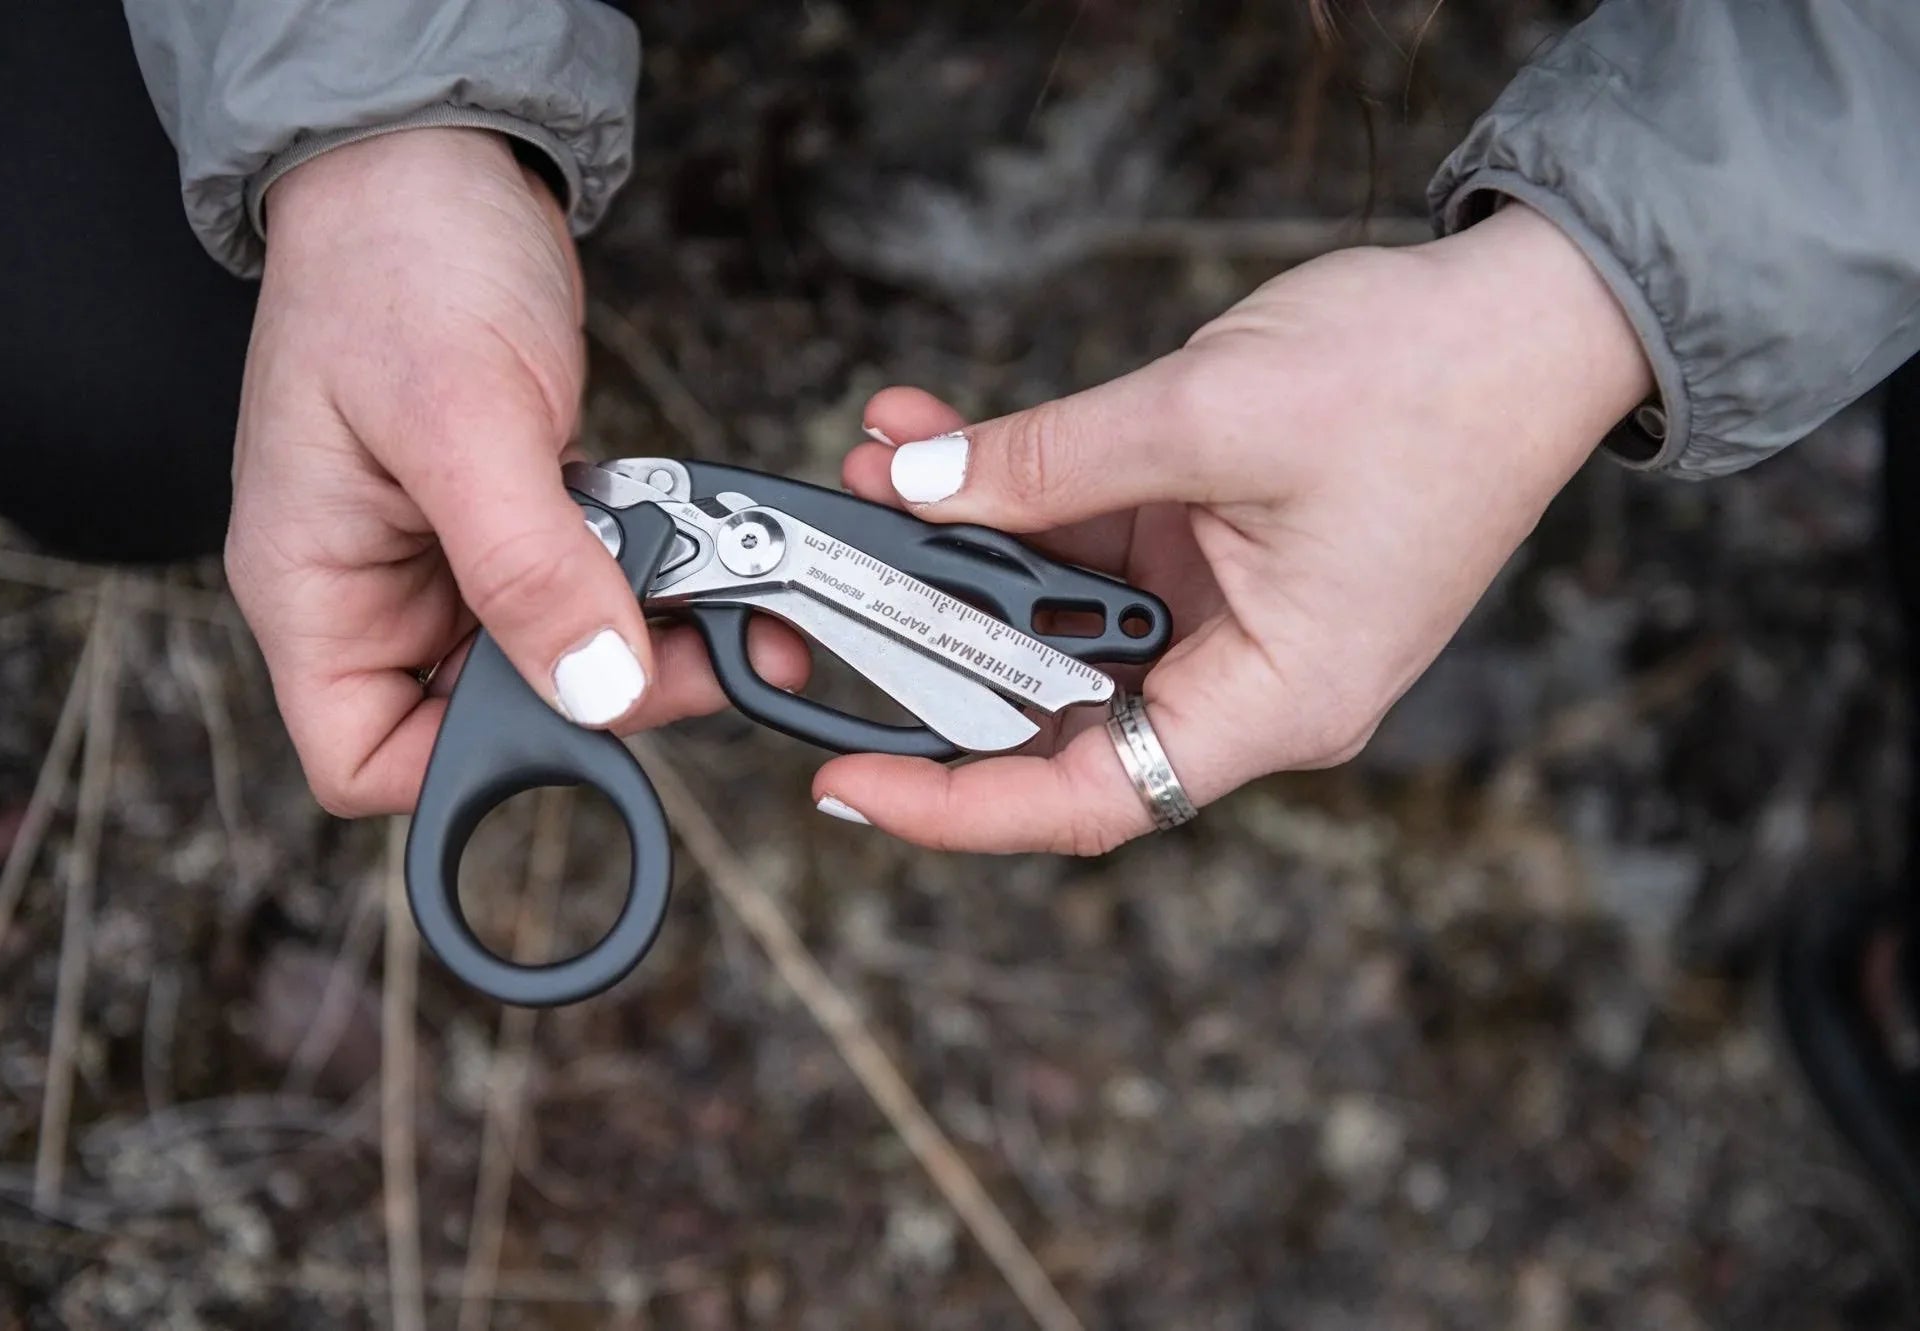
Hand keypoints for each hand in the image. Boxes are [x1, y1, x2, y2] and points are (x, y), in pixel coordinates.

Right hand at [228, 128, 806, 814]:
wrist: (434, 161)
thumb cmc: (400, 261)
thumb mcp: (461, 418)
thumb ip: (525, 564)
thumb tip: (594, 689)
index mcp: (315, 588)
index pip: (366, 758)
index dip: (473, 771)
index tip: (584, 719)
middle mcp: (377, 590)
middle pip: (489, 718)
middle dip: (600, 693)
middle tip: (699, 649)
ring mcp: (448, 557)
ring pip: (556, 654)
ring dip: (646, 636)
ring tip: (725, 595)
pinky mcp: (514, 518)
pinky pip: (586, 584)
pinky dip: (648, 576)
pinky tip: (698, 549)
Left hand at [820, 203, 1651, 853]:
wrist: (1536, 314)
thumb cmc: (1430, 382)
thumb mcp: (1208, 416)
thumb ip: (1050, 463)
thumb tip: (918, 487)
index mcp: (1277, 701)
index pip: (1088, 800)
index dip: (957, 808)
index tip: (851, 786)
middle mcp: (1250, 682)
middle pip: (1056, 707)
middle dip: (934, 634)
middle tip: (831, 578)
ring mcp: (1231, 619)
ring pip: (1060, 618)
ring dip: (966, 544)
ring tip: (883, 459)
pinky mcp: (1218, 556)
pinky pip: (1092, 550)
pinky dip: (1021, 498)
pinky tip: (943, 437)